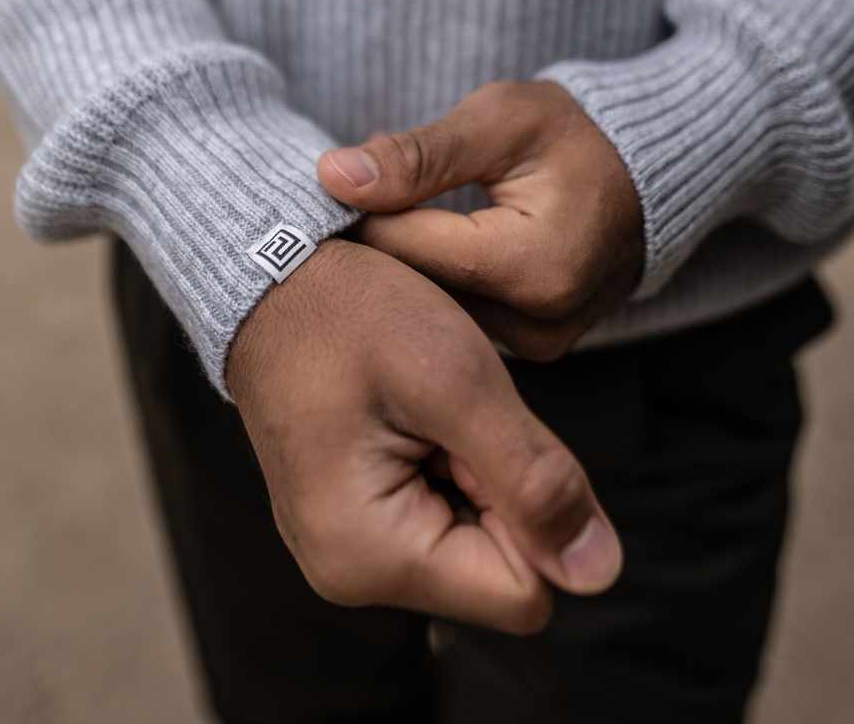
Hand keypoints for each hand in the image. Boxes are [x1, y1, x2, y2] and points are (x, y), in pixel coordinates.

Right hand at [226, 238, 621, 632]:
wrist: (271, 278)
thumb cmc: (351, 315)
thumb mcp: (458, 382)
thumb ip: (534, 481)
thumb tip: (598, 572)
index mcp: (370, 556)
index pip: (524, 591)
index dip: (531, 507)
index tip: (474, 430)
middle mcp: (349, 572)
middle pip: (495, 568)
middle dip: (495, 485)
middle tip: (443, 409)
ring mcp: (344, 547)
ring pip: (471, 538)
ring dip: (470, 469)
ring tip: (419, 404)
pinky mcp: (348, 518)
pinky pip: (434, 514)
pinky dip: (442, 462)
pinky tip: (407, 412)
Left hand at [316, 81, 643, 360]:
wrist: (639, 176)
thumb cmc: (570, 135)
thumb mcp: (498, 120)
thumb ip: (416, 155)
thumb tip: (332, 176)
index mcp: (533, 266)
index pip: (405, 247)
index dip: (360, 212)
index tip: (336, 184)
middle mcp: (538, 323)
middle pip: (415, 286)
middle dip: (381, 238)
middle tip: (358, 195)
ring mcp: (537, 345)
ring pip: (432, 307)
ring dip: (408, 261)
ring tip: (399, 213)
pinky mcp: (532, 349)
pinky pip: (459, 316)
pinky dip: (438, 280)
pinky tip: (429, 243)